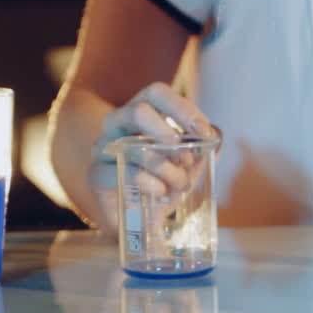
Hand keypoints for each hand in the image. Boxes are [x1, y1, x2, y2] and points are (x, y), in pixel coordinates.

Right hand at [89, 82, 215, 230]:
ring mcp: (103, 148)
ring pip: (134, 145)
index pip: (156, 93)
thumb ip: (200, 152)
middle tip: (186, 157)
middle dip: (168, 134)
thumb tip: (216, 140)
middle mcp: (116, 124)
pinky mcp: (97, 174)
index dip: (182, 107)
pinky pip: (125, 171)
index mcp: (138, 112)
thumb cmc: (159, 183)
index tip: (203, 131)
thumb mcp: (185, 166)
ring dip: (165, 166)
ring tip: (181, 183)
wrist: (135, 219)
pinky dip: (149, 181)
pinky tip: (161, 191)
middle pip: (139, 110)